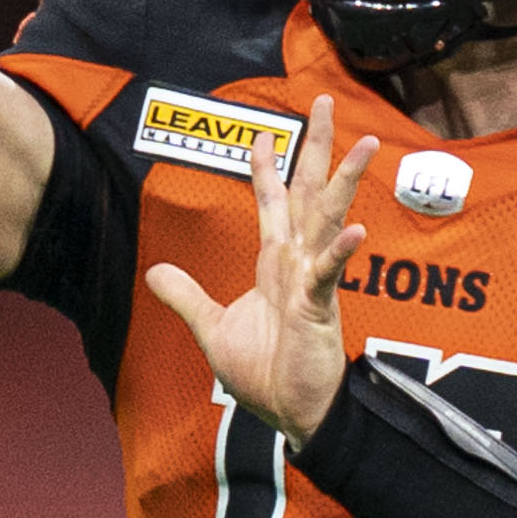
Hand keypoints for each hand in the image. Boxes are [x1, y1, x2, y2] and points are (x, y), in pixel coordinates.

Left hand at [145, 94, 377, 444]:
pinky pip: (330, 274)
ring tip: (362, 145)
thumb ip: (187, 297)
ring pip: (328, 220)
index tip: (263, 134)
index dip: (267, 168)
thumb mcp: (214, 330)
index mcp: (274, 265)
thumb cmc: (265, 376)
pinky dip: (340, 253)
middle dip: (315, 148)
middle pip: (308, 193)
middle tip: (326, 102)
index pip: (273, 204)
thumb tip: (154, 271)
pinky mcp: (320, 309)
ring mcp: (313, 282)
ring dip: (344, 182)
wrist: (291, 415)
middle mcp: (297, 264)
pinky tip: (356, 231)